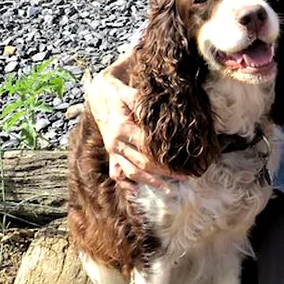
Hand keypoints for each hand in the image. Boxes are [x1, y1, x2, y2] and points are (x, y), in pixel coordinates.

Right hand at [87, 65, 175, 190]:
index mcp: (121, 129)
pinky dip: (127, 183)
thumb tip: (161, 115)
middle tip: (186, 176)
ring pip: (132, 172)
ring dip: (151, 181)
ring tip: (169, 188)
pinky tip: (137, 191)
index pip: (148, 148)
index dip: (167, 156)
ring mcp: (112, 151)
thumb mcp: (129, 93)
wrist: (98, 94)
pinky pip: (117, 172)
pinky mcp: (111, 153)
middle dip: (165, 172)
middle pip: (143, 163)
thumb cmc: (118, 92)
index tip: (185, 161)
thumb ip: (142, 104)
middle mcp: (115, 143)